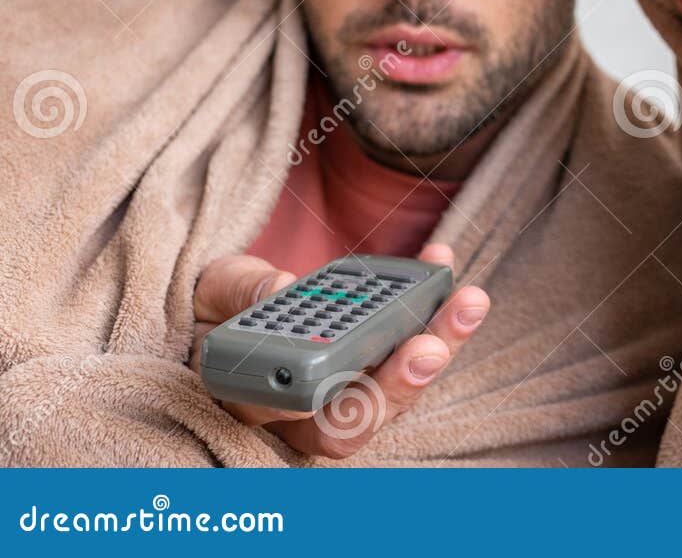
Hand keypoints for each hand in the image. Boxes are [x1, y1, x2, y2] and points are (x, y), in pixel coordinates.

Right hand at [189, 243, 488, 458]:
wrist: (232, 298)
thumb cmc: (216, 306)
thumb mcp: (215, 291)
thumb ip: (240, 290)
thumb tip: (282, 287)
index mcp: (254, 402)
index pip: (288, 416)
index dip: (315, 397)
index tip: (327, 366)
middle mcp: (306, 411)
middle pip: (357, 420)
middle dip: (397, 384)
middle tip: (428, 348)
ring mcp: (349, 388)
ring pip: (397, 390)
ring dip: (437, 344)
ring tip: (465, 302)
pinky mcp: (379, 360)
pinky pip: (412, 344)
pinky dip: (434, 304)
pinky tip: (441, 260)